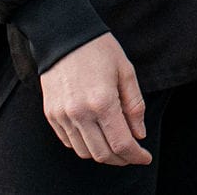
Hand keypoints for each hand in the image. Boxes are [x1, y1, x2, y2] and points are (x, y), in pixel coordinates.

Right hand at [40, 32, 150, 165]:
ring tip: (115, 144)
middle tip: (133, 154)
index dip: (136, 156)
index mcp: (102, 102)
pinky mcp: (51, 115)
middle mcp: (80, 113)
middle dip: (122, 159)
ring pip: (84, 152)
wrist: (62, 35)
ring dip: (103, 154)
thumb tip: (139, 134)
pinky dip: (84, 145)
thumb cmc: (99, 49)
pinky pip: (69, 142)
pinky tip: (96, 135)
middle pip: (103, 154)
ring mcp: (62, 116)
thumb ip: (134, 105)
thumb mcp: (126, 71)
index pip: (121, 143)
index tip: (145, 157)